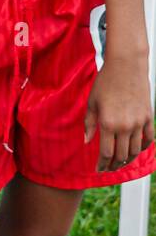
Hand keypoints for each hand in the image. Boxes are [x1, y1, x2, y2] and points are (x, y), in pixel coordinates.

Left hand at [84, 55, 153, 170]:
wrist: (126, 66)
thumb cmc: (105, 82)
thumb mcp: (92, 103)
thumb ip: (89, 124)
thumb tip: (87, 142)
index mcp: (108, 123)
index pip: (106, 153)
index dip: (102, 164)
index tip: (98, 169)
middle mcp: (125, 126)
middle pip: (121, 156)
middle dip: (114, 166)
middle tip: (108, 169)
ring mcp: (139, 122)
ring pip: (135, 150)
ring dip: (128, 160)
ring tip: (121, 163)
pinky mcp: (148, 117)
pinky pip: (148, 138)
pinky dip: (143, 147)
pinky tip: (136, 150)